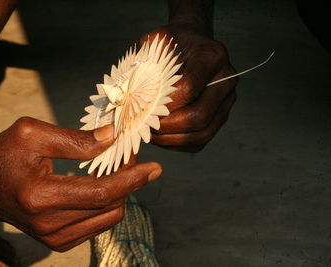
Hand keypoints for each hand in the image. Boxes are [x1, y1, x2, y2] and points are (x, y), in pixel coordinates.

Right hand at [0, 117, 160, 251]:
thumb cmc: (3, 156)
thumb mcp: (32, 134)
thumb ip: (75, 139)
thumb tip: (112, 138)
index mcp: (40, 197)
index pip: (100, 193)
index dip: (132, 179)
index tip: (154, 167)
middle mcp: (49, 225)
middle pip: (110, 207)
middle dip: (130, 181)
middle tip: (129, 156)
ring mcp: (54, 239)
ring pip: (109, 218)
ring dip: (121, 193)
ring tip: (117, 168)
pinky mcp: (59, 243)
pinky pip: (99, 224)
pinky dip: (108, 204)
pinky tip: (103, 184)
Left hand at [140, 24, 237, 151]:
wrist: (190, 46)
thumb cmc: (172, 43)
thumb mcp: (157, 41)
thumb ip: (146, 60)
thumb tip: (129, 92)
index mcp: (213, 56)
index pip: (189, 87)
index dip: (163, 102)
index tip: (143, 105)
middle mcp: (226, 80)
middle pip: (198, 115)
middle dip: (166, 125)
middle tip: (143, 124)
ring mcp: (226, 102)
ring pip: (200, 133)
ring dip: (170, 138)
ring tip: (148, 133)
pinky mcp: (218, 119)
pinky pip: (198, 141)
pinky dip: (176, 143)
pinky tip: (158, 136)